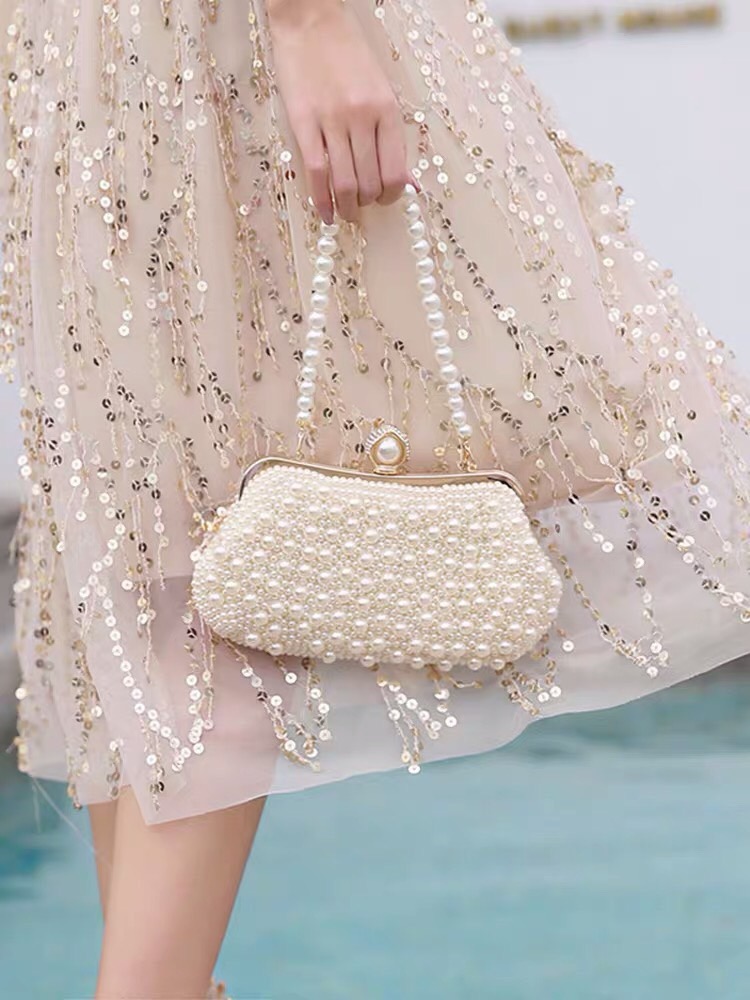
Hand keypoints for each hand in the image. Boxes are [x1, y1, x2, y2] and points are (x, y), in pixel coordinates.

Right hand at [268, 0, 410, 222]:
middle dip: (367, 203)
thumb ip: (391, 136)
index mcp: (387, 110)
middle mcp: (363, 117)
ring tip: (345, 212)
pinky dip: (321, 201)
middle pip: (370, 183)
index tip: (384, 199)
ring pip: (344, 184)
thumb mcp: (381, 90)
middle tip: (361, 205)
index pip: (396, 172)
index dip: (392, 196)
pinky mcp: (303, 123)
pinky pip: (315, 173)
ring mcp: (332, 121)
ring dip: (347, 207)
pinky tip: (325, 214)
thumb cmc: (348, 54)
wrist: (310, 19)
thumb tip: (407, 183)